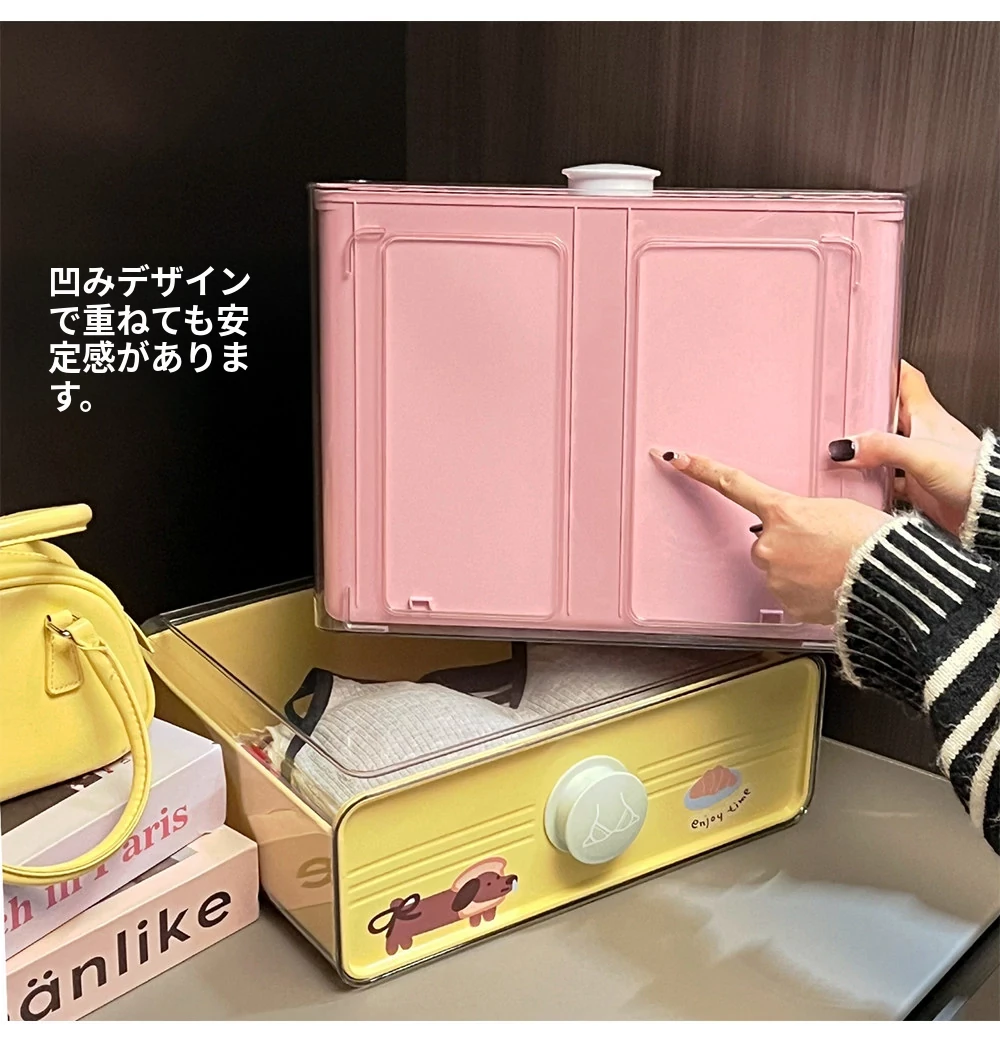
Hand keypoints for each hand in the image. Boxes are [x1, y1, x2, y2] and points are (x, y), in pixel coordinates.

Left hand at [653, 451, 889, 624]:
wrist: (891, 583)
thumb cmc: (874, 542)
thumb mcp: (839, 509)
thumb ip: (804, 516)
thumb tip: (799, 531)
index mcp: (782, 511)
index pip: (733, 484)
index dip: (701, 469)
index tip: (676, 457)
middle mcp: (770, 543)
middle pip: (767, 541)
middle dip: (790, 544)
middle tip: (825, 548)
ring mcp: (774, 576)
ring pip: (778, 569)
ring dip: (799, 570)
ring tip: (834, 569)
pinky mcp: (784, 604)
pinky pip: (789, 595)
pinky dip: (806, 592)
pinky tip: (830, 587)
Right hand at [828, 362, 979, 534]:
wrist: (985, 509)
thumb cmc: (971, 474)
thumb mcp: (921, 454)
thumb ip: (881, 447)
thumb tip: (845, 446)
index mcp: (926, 414)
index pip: (906, 378)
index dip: (888, 367)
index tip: (867, 363)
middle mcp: (922, 433)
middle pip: (889, 412)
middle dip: (866, 411)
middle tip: (842, 411)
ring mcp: (919, 459)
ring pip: (885, 445)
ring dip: (866, 448)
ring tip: (843, 449)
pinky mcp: (917, 484)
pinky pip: (887, 478)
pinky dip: (872, 479)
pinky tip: (860, 483)